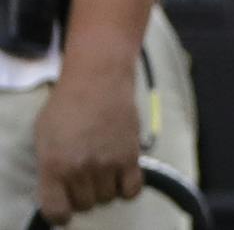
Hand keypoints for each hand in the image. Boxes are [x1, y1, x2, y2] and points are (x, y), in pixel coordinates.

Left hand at [34, 69, 141, 223]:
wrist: (99, 79)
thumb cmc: (65, 105)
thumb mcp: (43, 137)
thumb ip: (48, 166)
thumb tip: (58, 186)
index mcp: (54, 166)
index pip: (57, 211)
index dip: (60, 213)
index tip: (64, 206)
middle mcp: (81, 169)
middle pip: (85, 204)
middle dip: (83, 195)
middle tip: (84, 178)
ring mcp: (108, 163)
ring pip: (108, 198)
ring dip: (105, 189)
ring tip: (103, 172)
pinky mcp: (131, 155)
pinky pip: (132, 190)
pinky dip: (127, 188)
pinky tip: (122, 176)